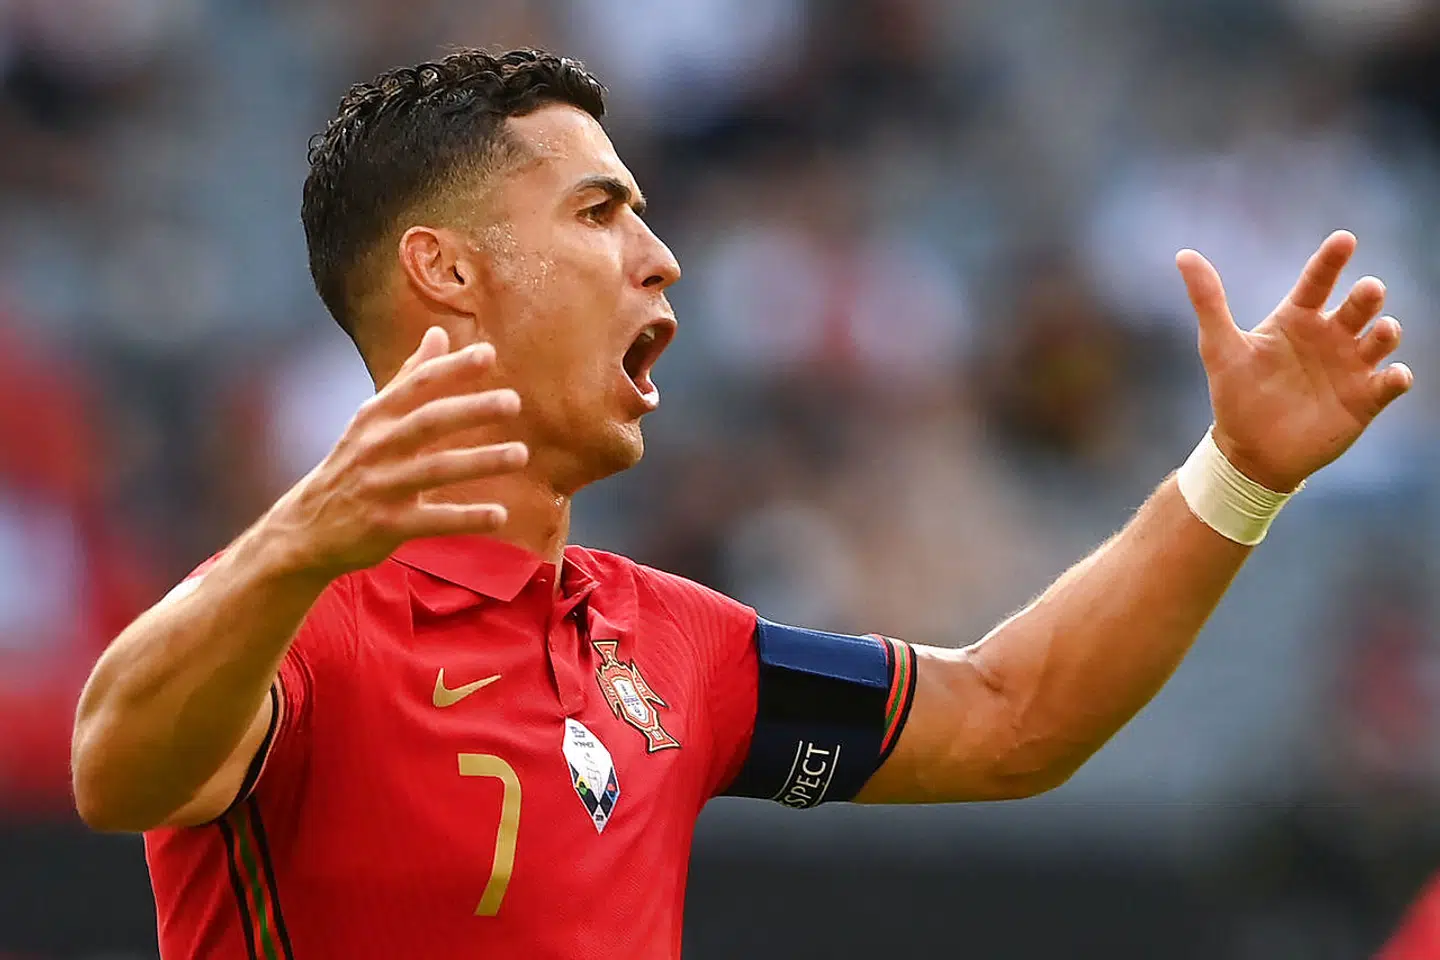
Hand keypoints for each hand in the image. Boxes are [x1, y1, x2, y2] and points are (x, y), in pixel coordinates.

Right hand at [261, 326, 527, 578]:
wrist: (306, 530)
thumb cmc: (352, 467)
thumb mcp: (373, 420)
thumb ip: (410, 378)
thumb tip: (439, 333)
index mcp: (376, 417)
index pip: (417, 385)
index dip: (452, 369)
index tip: (488, 353)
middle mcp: (377, 447)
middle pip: (429, 421)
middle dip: (471, 410)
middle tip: (514, 401)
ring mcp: (381, 486)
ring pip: (436, 469)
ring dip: (480, 461)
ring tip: (521, 454)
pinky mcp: (387, 525)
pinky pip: (433, 520)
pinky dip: (467, 518)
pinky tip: (501, 516)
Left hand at [1176, 230, 1413, 492]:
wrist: (1250, 450)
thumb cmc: (1236, 394)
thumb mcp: (1219, 347)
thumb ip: (1207, 300)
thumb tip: (1184, 255)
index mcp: (1298, 318)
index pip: (1318, 280)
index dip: (1331, 259)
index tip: (1344, 239)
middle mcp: (1330, 336)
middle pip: (1358, 307)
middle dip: (1367, 296)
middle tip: (1368, 290)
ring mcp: (1351, 366)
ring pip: (1381, 339)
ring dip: (1386, 332)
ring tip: (1381, 331)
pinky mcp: (1365, 399)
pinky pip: (1390, 383)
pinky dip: (1396, 377)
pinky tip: (1394, 376)